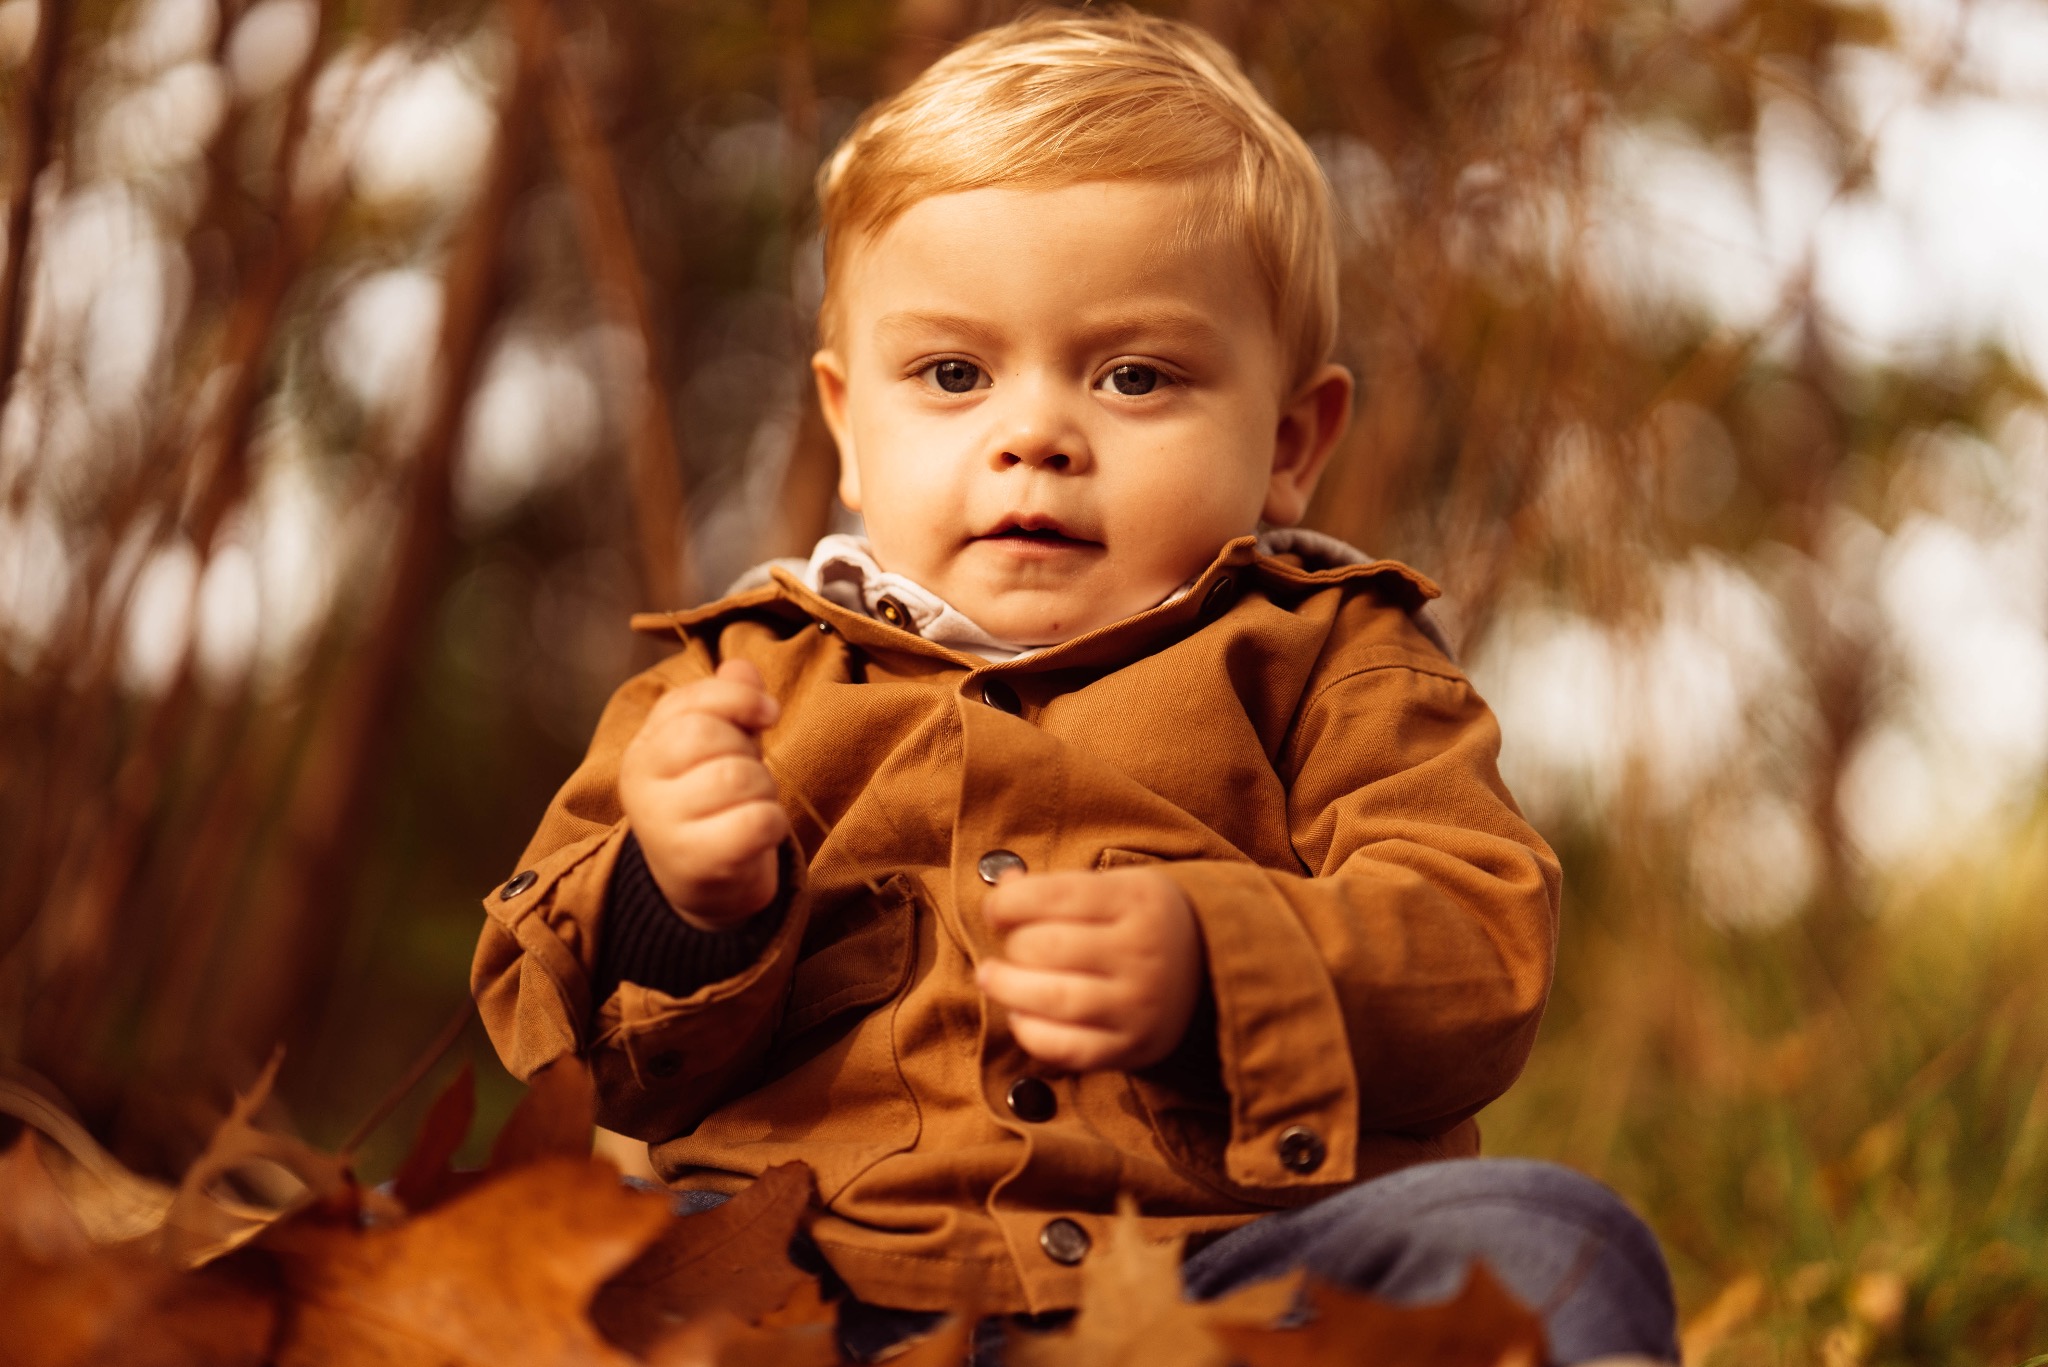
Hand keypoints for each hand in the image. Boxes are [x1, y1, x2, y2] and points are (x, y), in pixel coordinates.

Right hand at [620, 659, 789, 930]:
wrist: (704, 886)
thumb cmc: (714, 806)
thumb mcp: (720, 747)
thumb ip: (729, 703)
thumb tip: (741, 666)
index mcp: (644, 748)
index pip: (686, 701)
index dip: (738, 698)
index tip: (768, 713)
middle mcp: (641, 784)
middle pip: (707, 735)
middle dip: (748, 751)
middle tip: (748, 777)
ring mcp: (663, 826)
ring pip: (737, 777)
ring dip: (764, 789)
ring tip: (751, 806)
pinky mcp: (695, 863)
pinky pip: (756, 821)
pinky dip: (773, 823)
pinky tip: (760, 833)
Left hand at [976, 868, 1204, 1071]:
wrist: (1212, 970)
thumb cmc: (1144, 922)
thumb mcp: (1115, 888)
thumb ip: (1057, 888)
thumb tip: (1000, 888)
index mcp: (1138, 900)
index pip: (1052, 896)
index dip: (1006, 902)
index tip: (997, 910)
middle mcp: (1142, 953)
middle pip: (1043, 947)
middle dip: (1012, 945)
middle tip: (1012, 946)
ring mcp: (1138, 1005)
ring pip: (1049, 999)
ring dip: (1005, 987)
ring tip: (993, 978)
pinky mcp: (1131, 1048)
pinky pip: (1063, 1048)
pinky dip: (1029, 1032)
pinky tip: (1021, 1014)